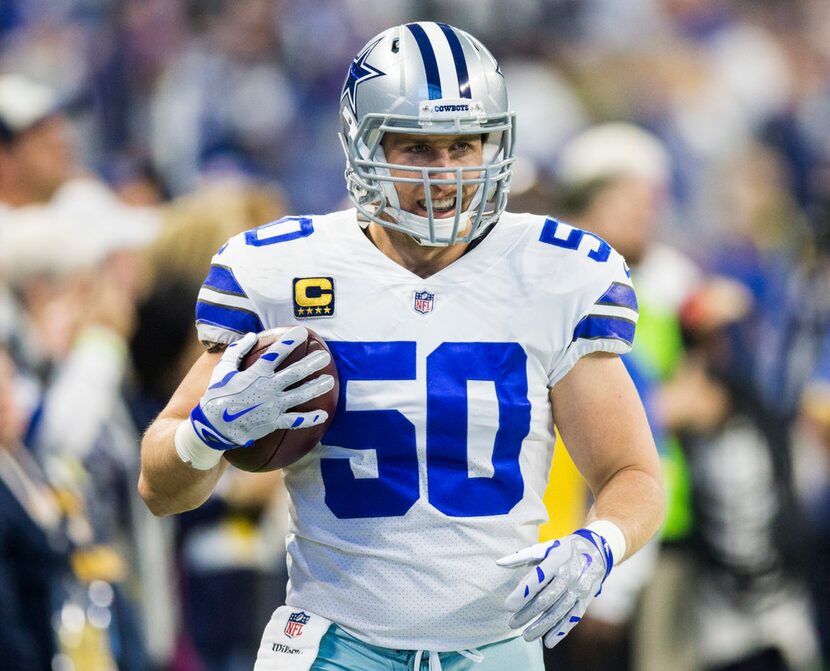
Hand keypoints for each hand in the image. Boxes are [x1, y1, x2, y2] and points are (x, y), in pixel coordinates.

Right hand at [189, 326, 334, 449]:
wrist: (214, 427)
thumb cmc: (217, 395)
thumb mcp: (222, 370)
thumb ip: (237, 351)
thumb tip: (251, 335)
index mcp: (256, 374)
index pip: (277, 353)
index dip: (290, 341)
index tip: (303, 332)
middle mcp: (268, 388)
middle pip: (295, 373)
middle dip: (312, 363)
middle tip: (325, 356)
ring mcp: (272, 406)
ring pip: (300, 395)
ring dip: (317, 387)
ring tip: (330, 380)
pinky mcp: (274, 422)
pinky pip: (295, 421)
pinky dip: (310, 419)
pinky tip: (324, 416)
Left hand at [497, 528, 613, 647]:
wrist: (597, 550)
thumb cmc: (563, 549)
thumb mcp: (544, 548)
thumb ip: (521, 557)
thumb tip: (499, 563)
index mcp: (556, 560)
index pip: (538, 579)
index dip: (523, 593)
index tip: (509, 606)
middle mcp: (569, 575)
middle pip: (546, 599)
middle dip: (528, 613)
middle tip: (512, 624)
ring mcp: (578, 589)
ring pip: (558, 612)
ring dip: (542, 626)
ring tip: (526, 636)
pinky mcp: (586, 600)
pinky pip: (573, 618)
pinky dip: (561, 631)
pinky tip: (548, 641)